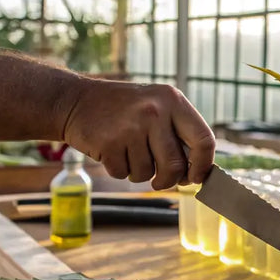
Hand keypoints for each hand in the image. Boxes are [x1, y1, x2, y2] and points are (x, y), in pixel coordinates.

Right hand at [61, 81, 214, 189]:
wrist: (76, 100)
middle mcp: (154, 111)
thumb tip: (197, 172)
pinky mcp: (109, 143)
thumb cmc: (123, 109)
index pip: (204, 139)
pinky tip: (112, 150)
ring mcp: (131, 127)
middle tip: (160, 179)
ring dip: (139, 172)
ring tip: (128, 151)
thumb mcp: (156, 106)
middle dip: (168, 179)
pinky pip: (124, 173)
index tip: (196, 177)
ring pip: (147, 173)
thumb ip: (178, 133)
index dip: (203, 165)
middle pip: (176, 165)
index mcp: (173, 100)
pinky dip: (119, 169)